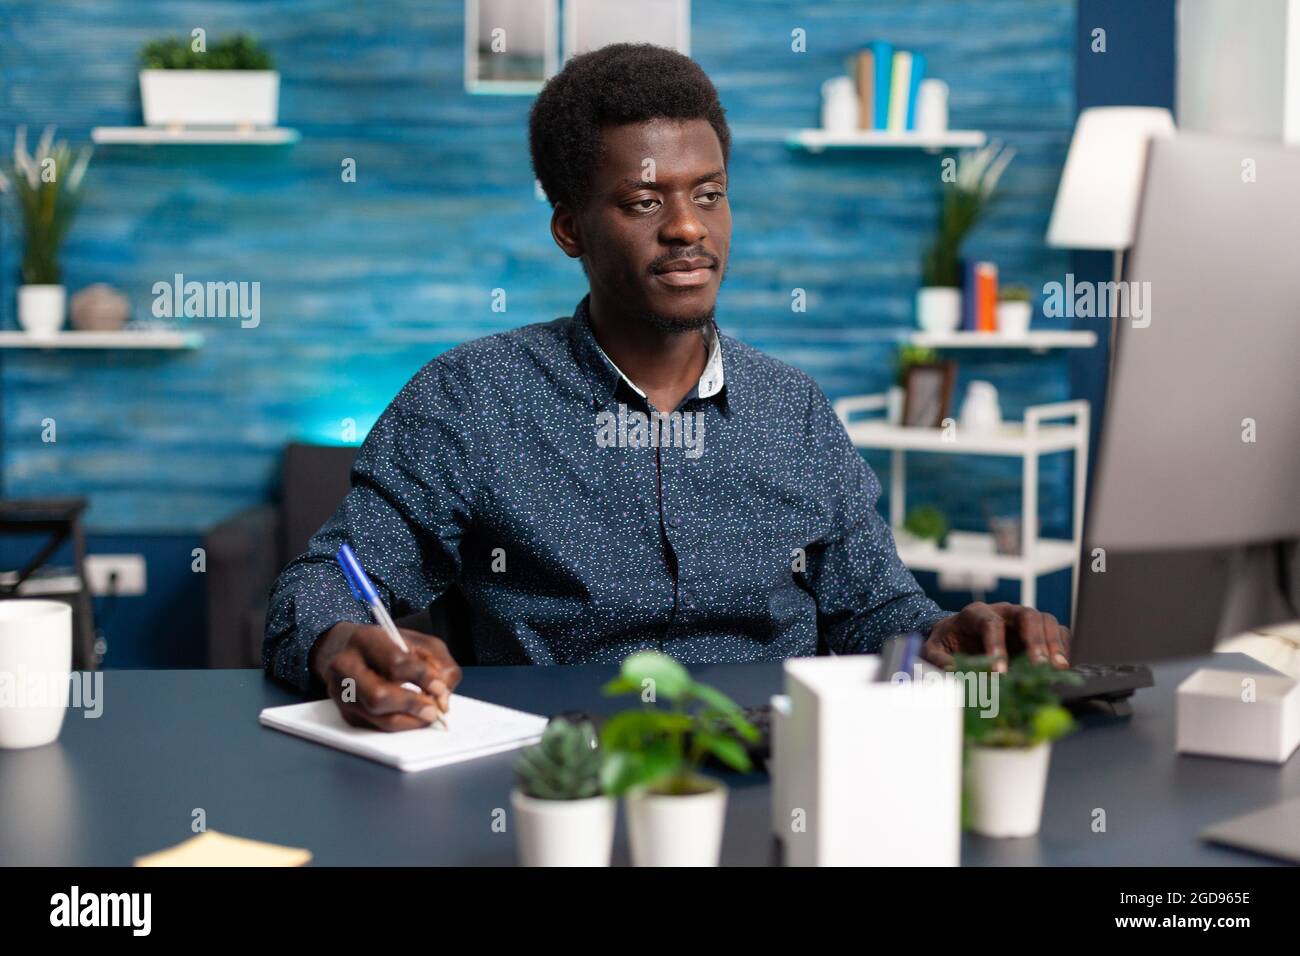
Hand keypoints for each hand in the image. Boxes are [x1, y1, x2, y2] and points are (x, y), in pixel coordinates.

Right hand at [310, 622, 462, 730]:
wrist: (347, 648)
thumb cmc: (388, 645)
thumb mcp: (419, 642)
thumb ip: (438, 664)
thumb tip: (443, 697)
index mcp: (366, 639)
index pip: (395, 663)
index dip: (423, 678)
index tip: (440, 687)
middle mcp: (346, 666)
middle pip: (379, 695)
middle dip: (412, 705)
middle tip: (434, 710)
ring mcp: (341, 692)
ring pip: (377, 716)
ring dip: (409, 721)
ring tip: (427, 715)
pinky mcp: (345, 712)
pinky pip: (375, 727)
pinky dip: (400, 725)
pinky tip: (411, 716)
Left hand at [921, 601, 1069, 671]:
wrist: (956, 638)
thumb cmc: (946, 643)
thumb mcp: (933, 651)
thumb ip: (939, 662)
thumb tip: (954, 675)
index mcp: (975, 613)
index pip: (990, 623)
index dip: (997, 646)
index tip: (999, 673)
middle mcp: (1003, 612)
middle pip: (1026, 614)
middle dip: (1034, 640)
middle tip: (1039, 665)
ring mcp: (1021, 621)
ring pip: (1045, 620)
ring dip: (1053, 643)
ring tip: (1057, 667)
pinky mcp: (1035, 632)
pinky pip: (1056, 632)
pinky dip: (1062, 647)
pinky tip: (1061, 666)